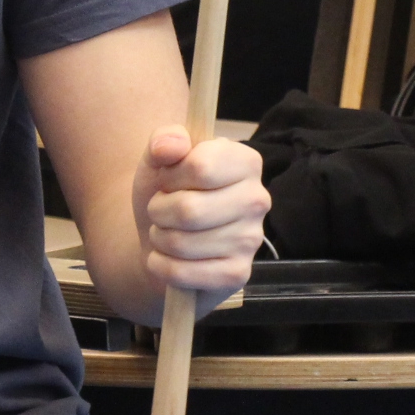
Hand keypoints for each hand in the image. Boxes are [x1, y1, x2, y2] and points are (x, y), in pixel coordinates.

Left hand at [131, 127, 269, 296]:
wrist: (159, 238)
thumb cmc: (165, 192)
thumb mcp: (158, 159)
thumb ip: (163, 141)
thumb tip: (170, 146)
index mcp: (246, 161)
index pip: (201, 166)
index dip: (171, 175)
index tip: (168, 180)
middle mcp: (257, 199)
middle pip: (189, 209)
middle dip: (159, 211)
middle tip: (161, 210)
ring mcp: (252, 240)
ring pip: (183, 243)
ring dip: (159, 238)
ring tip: (165, 232)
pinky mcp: (238, 274)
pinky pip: (184, 273)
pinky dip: (162, 266)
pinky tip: (167, 258)